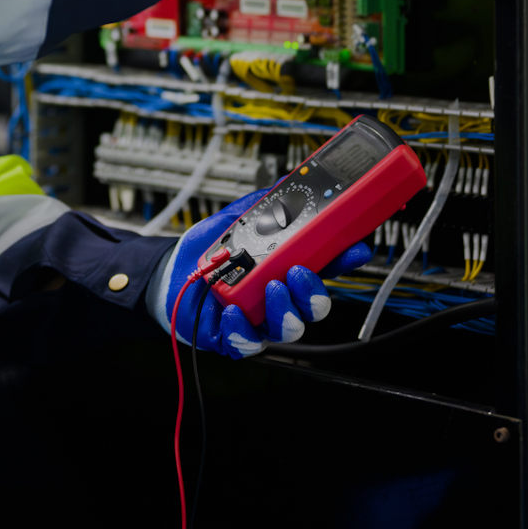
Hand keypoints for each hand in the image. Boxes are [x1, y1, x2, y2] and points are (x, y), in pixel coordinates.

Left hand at [146, 189, 371, 357]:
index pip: (325, 267)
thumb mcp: (239, 218)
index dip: (344, 259)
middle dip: (314, 292)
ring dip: (285, 309)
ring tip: (271, 287)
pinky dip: (244, 329)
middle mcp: (279, 297)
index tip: (355, 248)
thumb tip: (290, 185)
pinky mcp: (235, 336)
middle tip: (299, 272)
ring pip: (290, 328)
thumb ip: (266, 204)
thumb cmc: (209, 250)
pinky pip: (249, 343)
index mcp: (287, 268)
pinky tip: (234, 311)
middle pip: (314, 306)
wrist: (172, 272)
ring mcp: (260, 319)